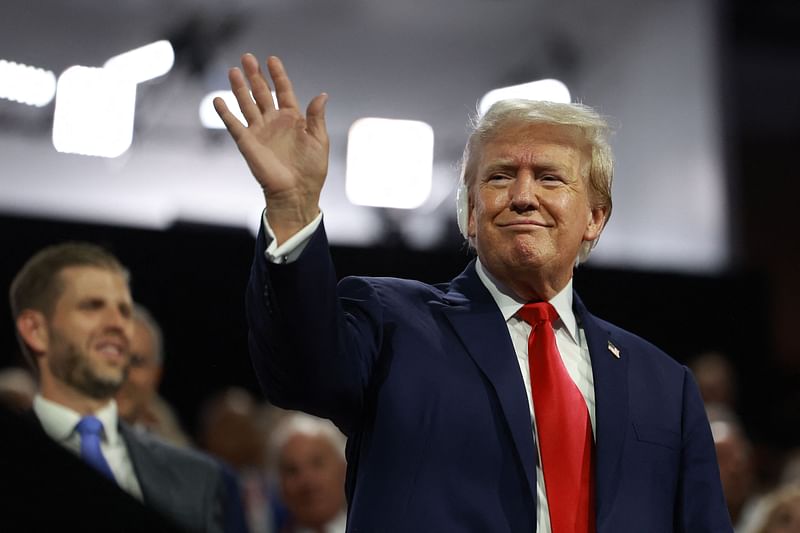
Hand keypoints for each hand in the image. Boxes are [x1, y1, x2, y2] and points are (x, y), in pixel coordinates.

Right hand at [214, 53, 328, 243]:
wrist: (297, 192)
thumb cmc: (312, 170)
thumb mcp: (319, 140)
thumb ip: (316, 117)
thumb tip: (322, 95)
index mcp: (293, 119)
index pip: (283, 91)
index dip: (278, 75)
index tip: (272, 59)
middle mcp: (274, 122)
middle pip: (262, 93)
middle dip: (255, 75)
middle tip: (247, 57)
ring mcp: (259, 131)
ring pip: (247, 104)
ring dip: (239, 88)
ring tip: (233, 70)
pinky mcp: (247, 143)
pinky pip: (234, 125)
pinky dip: (225, 113)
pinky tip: (217, 100)